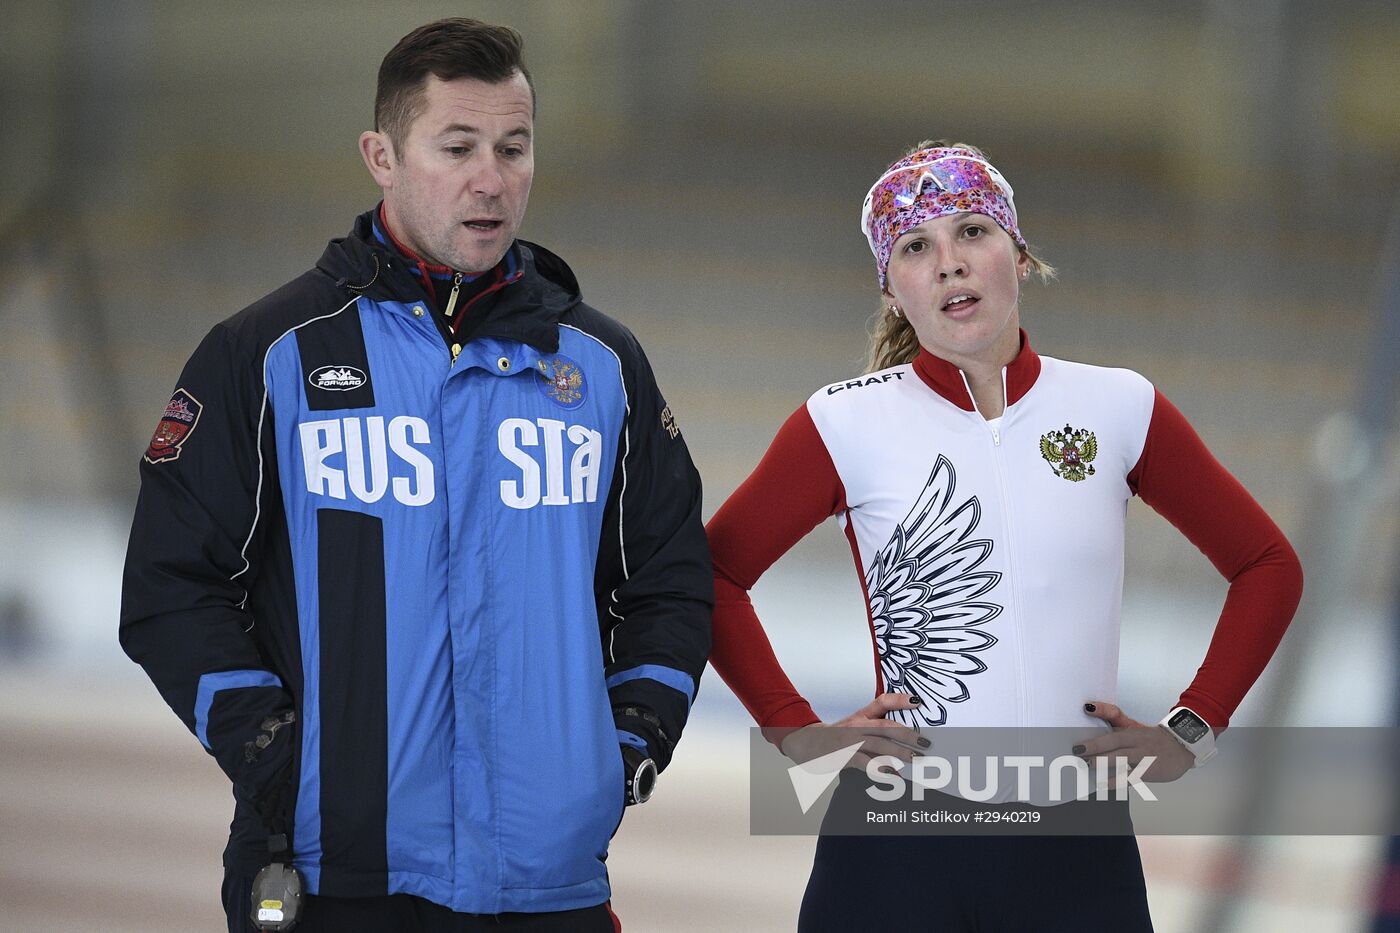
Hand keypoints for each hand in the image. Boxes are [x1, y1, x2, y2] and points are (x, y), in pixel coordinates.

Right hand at [779, 693, 928, 771]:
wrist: (806, 743)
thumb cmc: (836, 736)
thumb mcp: (854, 725)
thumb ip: (876, 729)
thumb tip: (904, 738)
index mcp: (861, 716)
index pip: (882, 702)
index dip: (900, 700)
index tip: (918, 702)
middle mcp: (857, 725)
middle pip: (886, 726)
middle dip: (908, 734)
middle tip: (925, 742)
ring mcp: (850, 740)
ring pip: (878, 743)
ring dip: (899, 752)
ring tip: (915, 758)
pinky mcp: (844, 756)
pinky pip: (864, 762)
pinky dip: (879, 768)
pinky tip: (892, 775)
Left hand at [1078, 700, 1193, 783]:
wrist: (1183, 748)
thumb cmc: (1152, 738)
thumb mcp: (1134, 725)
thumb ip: (1112, 717)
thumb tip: (1087, 707)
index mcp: (1131, 730)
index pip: (1115, 718)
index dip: (1101, 715)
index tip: (1085, 713)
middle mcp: (1137, 741)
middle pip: (1115, 741)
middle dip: (1095, 746)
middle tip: (1078, 750)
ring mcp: (1144, 756)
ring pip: (1123, 759)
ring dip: (1104, 762)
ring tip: (1088, 765)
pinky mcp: (1149, 771)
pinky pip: (1131, 777)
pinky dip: (1117, 781)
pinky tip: (1104, 784)